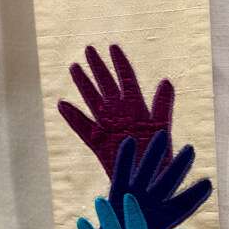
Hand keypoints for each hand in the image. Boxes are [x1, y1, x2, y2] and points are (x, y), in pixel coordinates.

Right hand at [59, 45, 174, 175]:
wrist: (149, 182)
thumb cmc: (159, 156)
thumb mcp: (163, 128)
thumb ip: (163, 105)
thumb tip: (166, 81)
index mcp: (138, 108)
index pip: (128, 80)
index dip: (120, 63)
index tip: (112, 46)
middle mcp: (121, 114)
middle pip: (107, 86)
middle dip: (98, 68)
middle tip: (88, 49)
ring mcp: (108, 128)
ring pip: (93, 101)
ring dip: (84, 85)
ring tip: (74, 67)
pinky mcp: (99, 144)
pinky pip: (83, 128)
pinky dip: (73, 117)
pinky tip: (63, 105)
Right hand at [107, 132, 210, 228]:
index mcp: (165, 219)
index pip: (184, 205)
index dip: (195, 195)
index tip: (207, 185)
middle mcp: (153, 204)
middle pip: (168, 181)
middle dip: (179, 166)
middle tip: (191, 150)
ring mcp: (135, 197)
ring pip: (147, 172)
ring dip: (154, 155)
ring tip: (163, 134)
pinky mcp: (117, 195)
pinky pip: (121, 174)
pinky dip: (125, 160)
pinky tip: (129, 141)